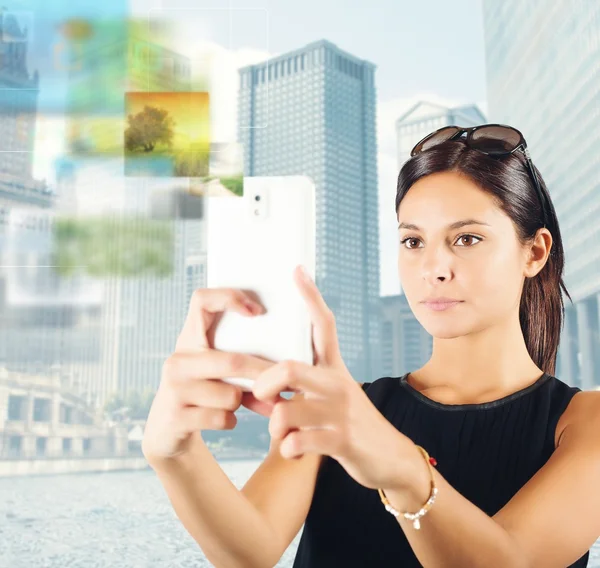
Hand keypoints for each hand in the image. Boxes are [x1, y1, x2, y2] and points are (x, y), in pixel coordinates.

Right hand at [142, 288, 283, 464]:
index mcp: (189, 339)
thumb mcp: (218, 373)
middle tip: (285, 381)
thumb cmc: (205, 394)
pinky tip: (226, 420)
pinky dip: (231, 421)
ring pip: (230, 395)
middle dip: (263, 374)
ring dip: (242, 403)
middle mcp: (178, 360)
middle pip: (231, 360)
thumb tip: (288, 366)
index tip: (257, 312)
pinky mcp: (176, 418)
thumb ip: (245, 364)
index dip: (229, 297)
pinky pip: (222, 418)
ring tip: (236, 405)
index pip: (201, 300)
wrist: (166, 432)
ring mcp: (173, 389)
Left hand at [252, 266, 416, 490]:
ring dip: (274, 427)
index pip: (324, 325)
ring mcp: (341, 412)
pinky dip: (287, 449)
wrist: (392, 458)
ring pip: (285, 412)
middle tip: (260, 395)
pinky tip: (294, 450)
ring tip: (281, 433)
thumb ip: (300, 388)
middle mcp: (338, 384)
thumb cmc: (350, 424)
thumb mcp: (332, 397)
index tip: (296, 271)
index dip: (310, 298)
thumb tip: (259, 384)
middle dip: (264, 383)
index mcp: (335, 369)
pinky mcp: (343, 441)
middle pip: (290, 369)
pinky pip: (296, 443)